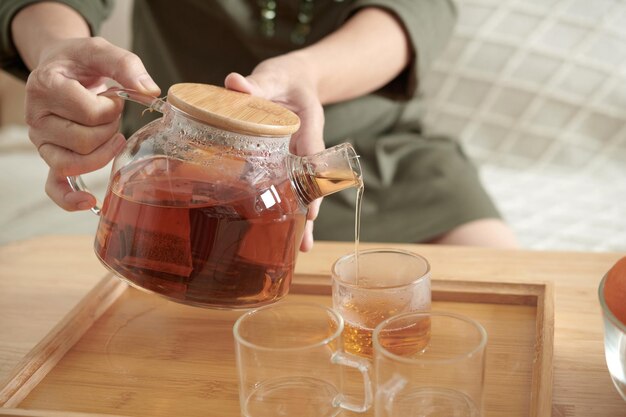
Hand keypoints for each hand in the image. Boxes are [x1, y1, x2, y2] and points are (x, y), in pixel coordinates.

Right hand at [24, 37, 159, 209]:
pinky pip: (55, 186)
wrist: (61, 66)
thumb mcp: (101, 50)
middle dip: (109, 128)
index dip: (111, 107)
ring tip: (109, 134)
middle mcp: (37, 117)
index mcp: (45, 86)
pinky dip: (70, 198)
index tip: (111, 96)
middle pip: (85, 141)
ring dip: (103, 152)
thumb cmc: (81, 61)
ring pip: (76, 163)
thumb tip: (151, 91)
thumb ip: (126, 65)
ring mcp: (43, 141)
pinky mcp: (51, 156)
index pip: (90, 113)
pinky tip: (89, 201)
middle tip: (111, 113)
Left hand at [224, 55, 324, 251]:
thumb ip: (257, 83)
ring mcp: (293, 161)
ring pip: (298, 193)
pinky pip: (281, 187)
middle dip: (307, 216)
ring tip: (299, 249)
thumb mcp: (274, 77)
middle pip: (309, 187)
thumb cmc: (285, 79)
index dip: (313, 186)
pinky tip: (273, 230)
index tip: (312, 210)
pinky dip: (280, 207)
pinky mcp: (280, 164)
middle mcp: (302, 150)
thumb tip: (235, 82)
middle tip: (304, 245)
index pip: (313, 159)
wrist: (294, 80)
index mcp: (306, 129)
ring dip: (297, 219)